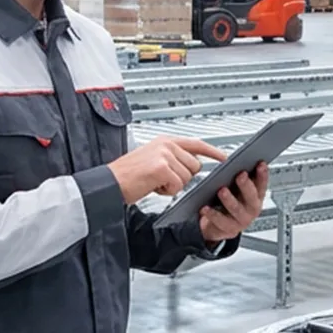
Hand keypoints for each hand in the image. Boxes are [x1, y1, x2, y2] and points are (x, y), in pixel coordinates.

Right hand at [107, 135, 224, 202]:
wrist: (108, 184)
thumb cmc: (128, 176)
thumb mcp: (152, 159)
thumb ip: (173, 158)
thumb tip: (194, 164)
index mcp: (165, 141)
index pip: (196, 144)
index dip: (212, 151)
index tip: (223, 157)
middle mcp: (166, 145)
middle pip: (194, 166)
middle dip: (182, 177)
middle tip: (161, 179)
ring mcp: (164, 154)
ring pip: (186, 177)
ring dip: (172, 185)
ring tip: (154, 182)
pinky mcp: (161, 167)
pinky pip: (177, 185)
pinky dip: (166, 191)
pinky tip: (152, 186)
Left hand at [200, 162, 268, 242]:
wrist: (220, 227)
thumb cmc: (230, 203)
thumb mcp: (238, 191)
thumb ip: (242, 180)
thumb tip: (239, 161)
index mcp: (256, 197)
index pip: (262, 184)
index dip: (263, 174)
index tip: (260, 164)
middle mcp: (252, 209)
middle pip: (251, 197)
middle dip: (246, 185)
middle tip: (240, 175)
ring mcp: (242, 221)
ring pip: (236, 209)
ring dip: (229, 199)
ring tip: (222, 190)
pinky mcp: (229, 229)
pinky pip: (220, 221)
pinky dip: (212, 214)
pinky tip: (205, 207)